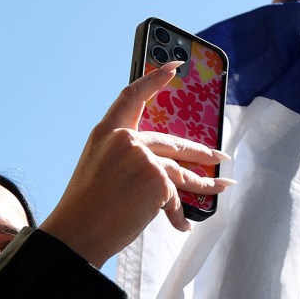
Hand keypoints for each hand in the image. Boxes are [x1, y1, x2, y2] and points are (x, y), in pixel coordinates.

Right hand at [38, 63, 233, 266]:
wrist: (76, 232)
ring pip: (181, 171)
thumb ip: (127, 157)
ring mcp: (142, 158)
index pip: (131, 96)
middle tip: (219, 155)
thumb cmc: (87, 206)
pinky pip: (174, 198)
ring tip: (222, 186)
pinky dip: (177, 215)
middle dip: (199, 152)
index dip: (154, 79)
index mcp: (106, 133)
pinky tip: (182, 226)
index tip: (175, 66)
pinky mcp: (155, 179)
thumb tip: (165, 165)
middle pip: (171, 142)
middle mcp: (125, 140)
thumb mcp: (100, 169)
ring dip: (204, 182)